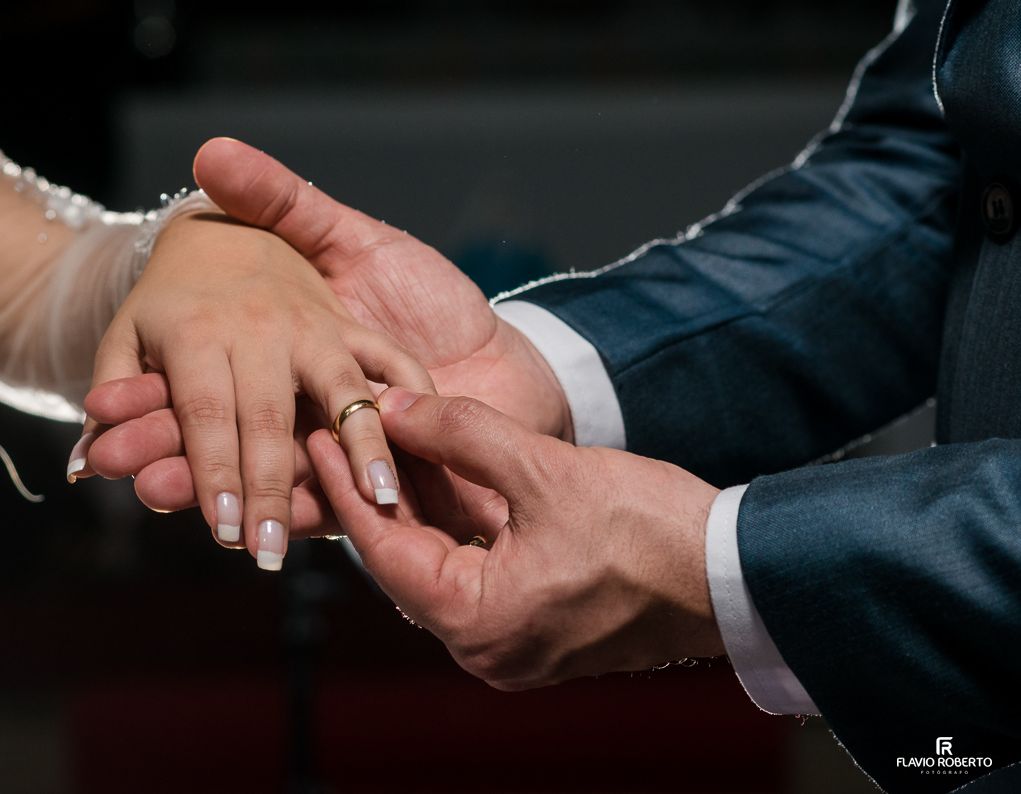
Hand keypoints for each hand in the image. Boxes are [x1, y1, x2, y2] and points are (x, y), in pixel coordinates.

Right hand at [95, 139, 574, 526]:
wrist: (513, 359)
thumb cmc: (432, 298)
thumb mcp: (355, 241)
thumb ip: (288, 207)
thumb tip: (210, 152)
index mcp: (278, 360)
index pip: (200, 380)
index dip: (149, 394)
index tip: (100, 402)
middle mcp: (295, 412)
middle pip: (217, 434)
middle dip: (161, 447)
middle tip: (106, 460)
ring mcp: (335, 451)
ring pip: (259, 471)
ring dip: (206, 486)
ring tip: (150, 490)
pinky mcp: (378, 483)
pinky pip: (335, 500)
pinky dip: (296, 506)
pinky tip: (249, 516)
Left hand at [308, 387, 724, 688]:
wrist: (736, 575)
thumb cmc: (654, 532)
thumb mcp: (547, 470)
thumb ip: (462, 435)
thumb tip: (392, 407)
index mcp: (479, 623)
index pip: (384, 548)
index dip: (347, 485)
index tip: (318, 433)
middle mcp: (486, 648)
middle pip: (405, 561)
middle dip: (374, 494)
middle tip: (338, 433)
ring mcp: (513, 644)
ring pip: (439, 567)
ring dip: (415, 509)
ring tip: (380, 448)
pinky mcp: (538, 630)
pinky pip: (474, 576)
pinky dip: (454, 530)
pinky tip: (439, 482)